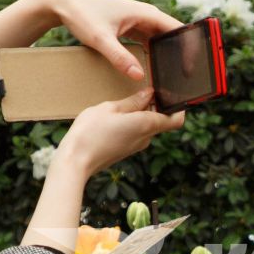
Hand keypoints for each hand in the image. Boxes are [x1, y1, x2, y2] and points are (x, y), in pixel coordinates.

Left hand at [40, 0, 182, 83]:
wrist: (63, 1)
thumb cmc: (82, 14)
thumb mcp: (100, 39)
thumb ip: (119, 58)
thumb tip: (139, 76)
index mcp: (145, 13)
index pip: (178, 30)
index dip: (189, 48)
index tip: (192, 67)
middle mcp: (145, 15)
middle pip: (172, 36)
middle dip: (181, 55)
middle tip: (185, 78)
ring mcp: (138, 21)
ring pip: (161, 40)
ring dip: (167, 56)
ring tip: (173, 78)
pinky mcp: (130, 27)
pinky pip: (149, 42)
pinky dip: (154, 55)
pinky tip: (154, 70)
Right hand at [56, 87, 184, 177]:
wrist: (75, 162)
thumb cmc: (90, 133)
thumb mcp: (110, 108)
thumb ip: (132, 101)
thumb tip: (149, 94)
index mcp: (146, 125)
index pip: (176, 119)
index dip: (178, 107)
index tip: (169, 94)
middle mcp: (146, 138)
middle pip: (161, 121)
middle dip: (155, 105)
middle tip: (142, 91)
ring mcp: (136, 146)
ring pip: (147, 127)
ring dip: (141, 113)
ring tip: (124, 101)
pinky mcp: (126, 150)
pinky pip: (136, 133)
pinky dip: (132, 122)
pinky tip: (115, 116)